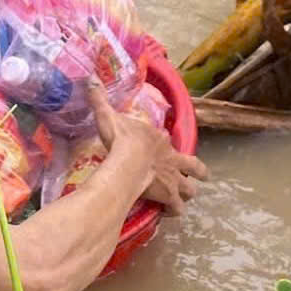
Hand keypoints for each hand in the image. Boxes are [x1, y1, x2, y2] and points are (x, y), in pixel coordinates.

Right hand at [89, 83, 206, 215]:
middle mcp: (172, 159)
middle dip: (198, 171)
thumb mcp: (108, 116)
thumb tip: (90, 78)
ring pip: (190, 189)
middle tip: (200, 176)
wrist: (129, 160)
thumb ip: (99, 99)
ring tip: (183, 198)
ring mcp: (173, 178)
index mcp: (160, 139)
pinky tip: (169, 213)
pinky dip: (174, 211)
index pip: (166, 141)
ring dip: (188, 193)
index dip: (164, 144)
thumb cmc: (121, 138)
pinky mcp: (169, 195)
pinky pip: (177, 207)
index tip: (160, 145)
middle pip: (194, 166)